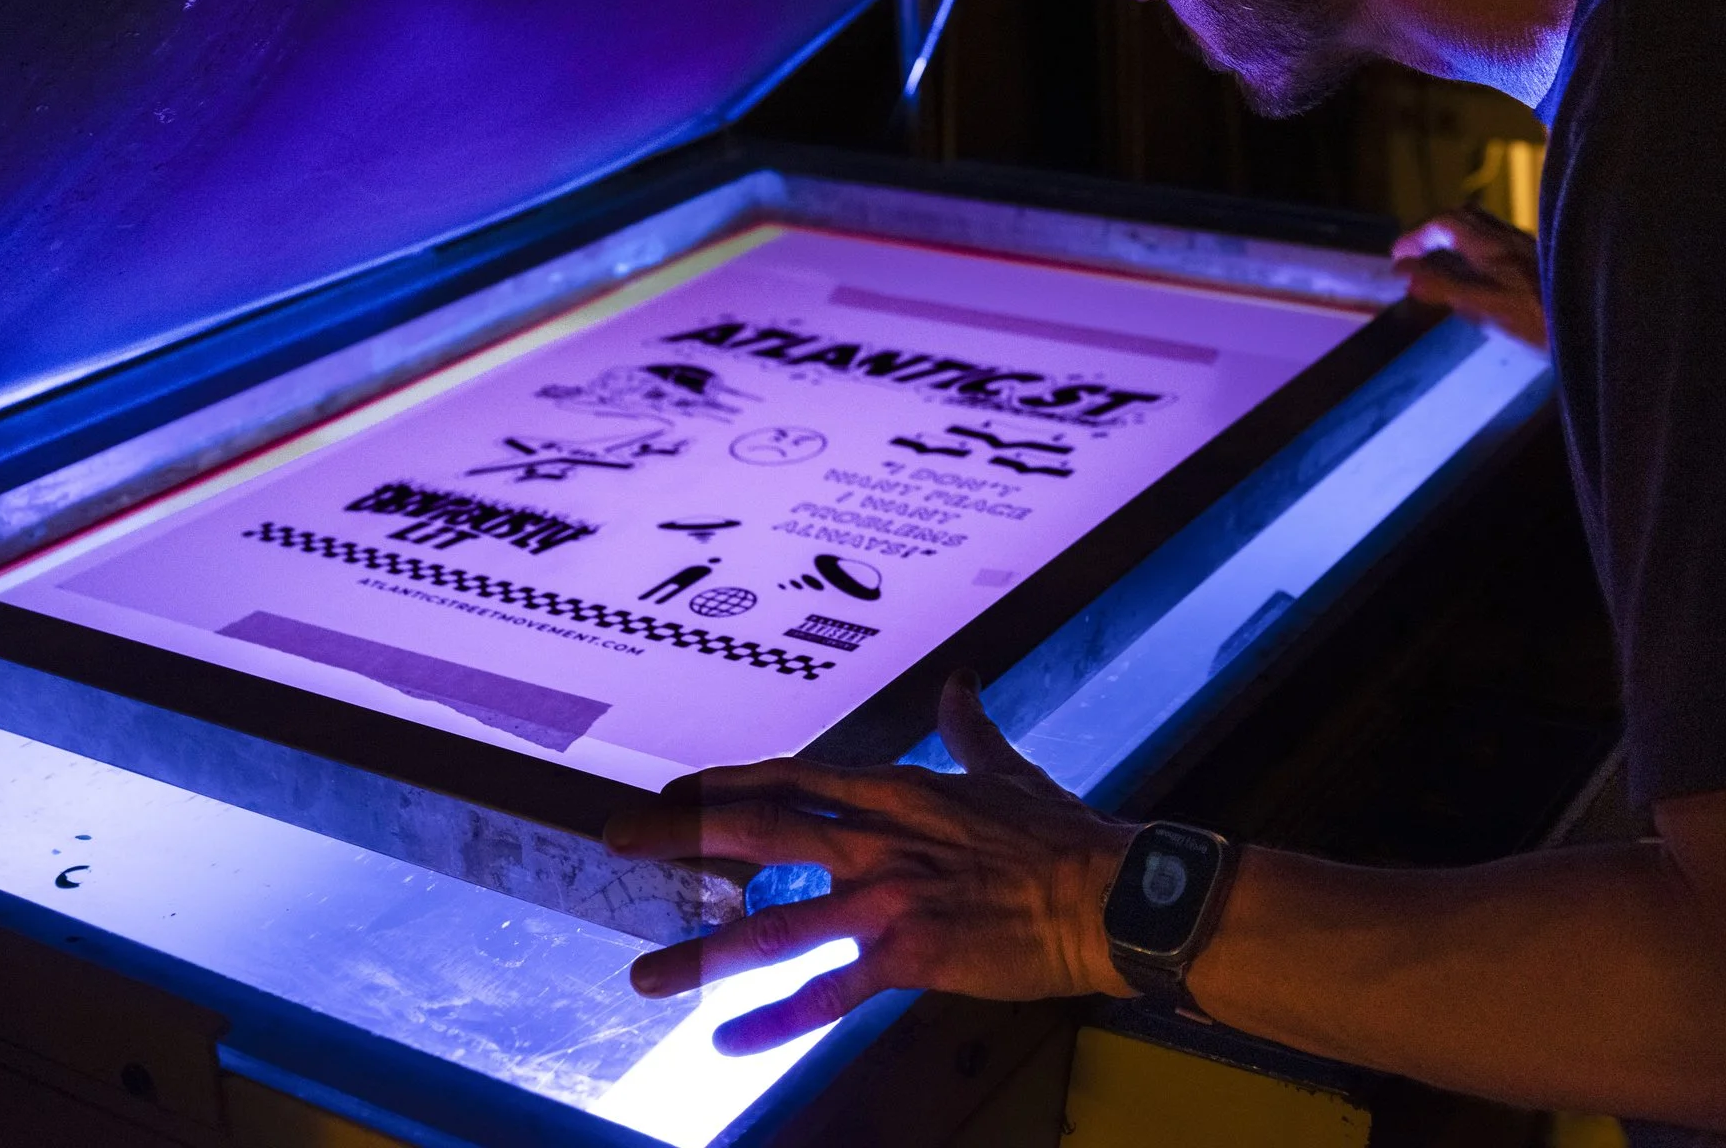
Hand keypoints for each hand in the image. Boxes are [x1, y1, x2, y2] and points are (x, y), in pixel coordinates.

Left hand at [604, 671, 1134, 1053]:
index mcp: (896, 791)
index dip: (724, 785)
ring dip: (703, 951)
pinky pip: (830, 991)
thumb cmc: (1060, 834)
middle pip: (760, 831)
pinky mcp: (911, 957)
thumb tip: (959, 683)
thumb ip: (968, 728)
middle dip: (680, 836)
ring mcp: (890, 900)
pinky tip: (728, 1042)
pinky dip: (778, 1018)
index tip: (671, 792)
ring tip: (644, 974)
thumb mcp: (1006, 769)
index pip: (790, 779)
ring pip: (777, 923)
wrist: (1108, 895)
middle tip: (617, 840)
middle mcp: (878, 840)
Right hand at [1391, 205, 1544, 344]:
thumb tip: (1404, 272)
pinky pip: (1501, 243)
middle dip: (1435, 229)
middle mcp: (1509, 239)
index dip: (1417, 235)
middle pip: (1465, 217)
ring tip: (1444, 260)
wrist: (1594, 325)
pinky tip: (1482, 274)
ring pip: (1486, 228)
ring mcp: (1528, 249)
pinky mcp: (1541, 262)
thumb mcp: (1481, 307)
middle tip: (1417, 251)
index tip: (1397, 255)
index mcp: (1491, 246)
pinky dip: (1478, 249)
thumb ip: (1441, 287)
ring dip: (1458, 237)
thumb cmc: (1538, 320)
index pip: (1445, 223)